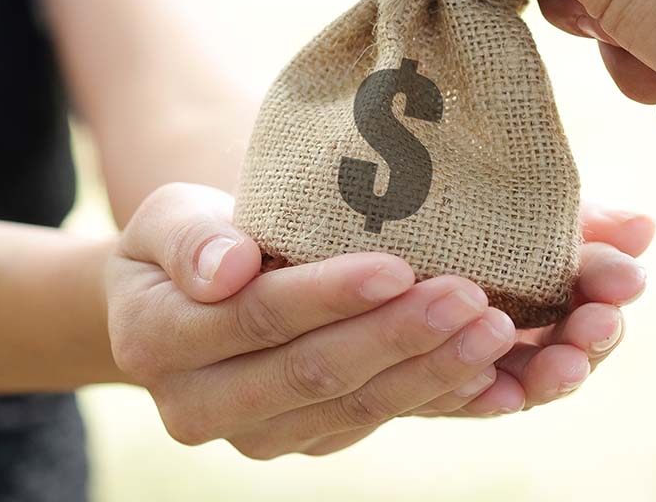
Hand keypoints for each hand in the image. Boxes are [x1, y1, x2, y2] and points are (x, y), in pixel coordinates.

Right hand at [106, 182, 518, 458]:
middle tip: (472, 298)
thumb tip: (227, 270)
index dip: (330, 295)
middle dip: (400, 336)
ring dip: (433, 371)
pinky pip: (378, 423)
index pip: (259, 317)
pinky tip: (492, 377)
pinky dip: (437, 399)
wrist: (184, 299)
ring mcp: (261, 434)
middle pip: (316, 373)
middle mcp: (204, 407)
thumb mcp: (169, 217)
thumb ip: (190, 238)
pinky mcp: (310, 439)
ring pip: (356, 409)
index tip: (398, 266)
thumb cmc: (187, 240)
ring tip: (496, 331)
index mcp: (159, 342)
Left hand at [418, 204, 652, 418]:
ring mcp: (479, 370)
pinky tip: (490, 385)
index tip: (627, 277)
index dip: (610, 289)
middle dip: (590, 339)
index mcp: (548, 295)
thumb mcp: (520, 214)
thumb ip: (579, 225)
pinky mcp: (428, 389)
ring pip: (524, 385)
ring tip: (563, 363)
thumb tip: (645, 225)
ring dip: (550, 376)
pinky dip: (479, 396)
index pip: (591, 298)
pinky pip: (457, 401)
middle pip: (568, 353)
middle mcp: (520, 342)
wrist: (380, 224)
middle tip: (601, 323)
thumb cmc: (460, 218)